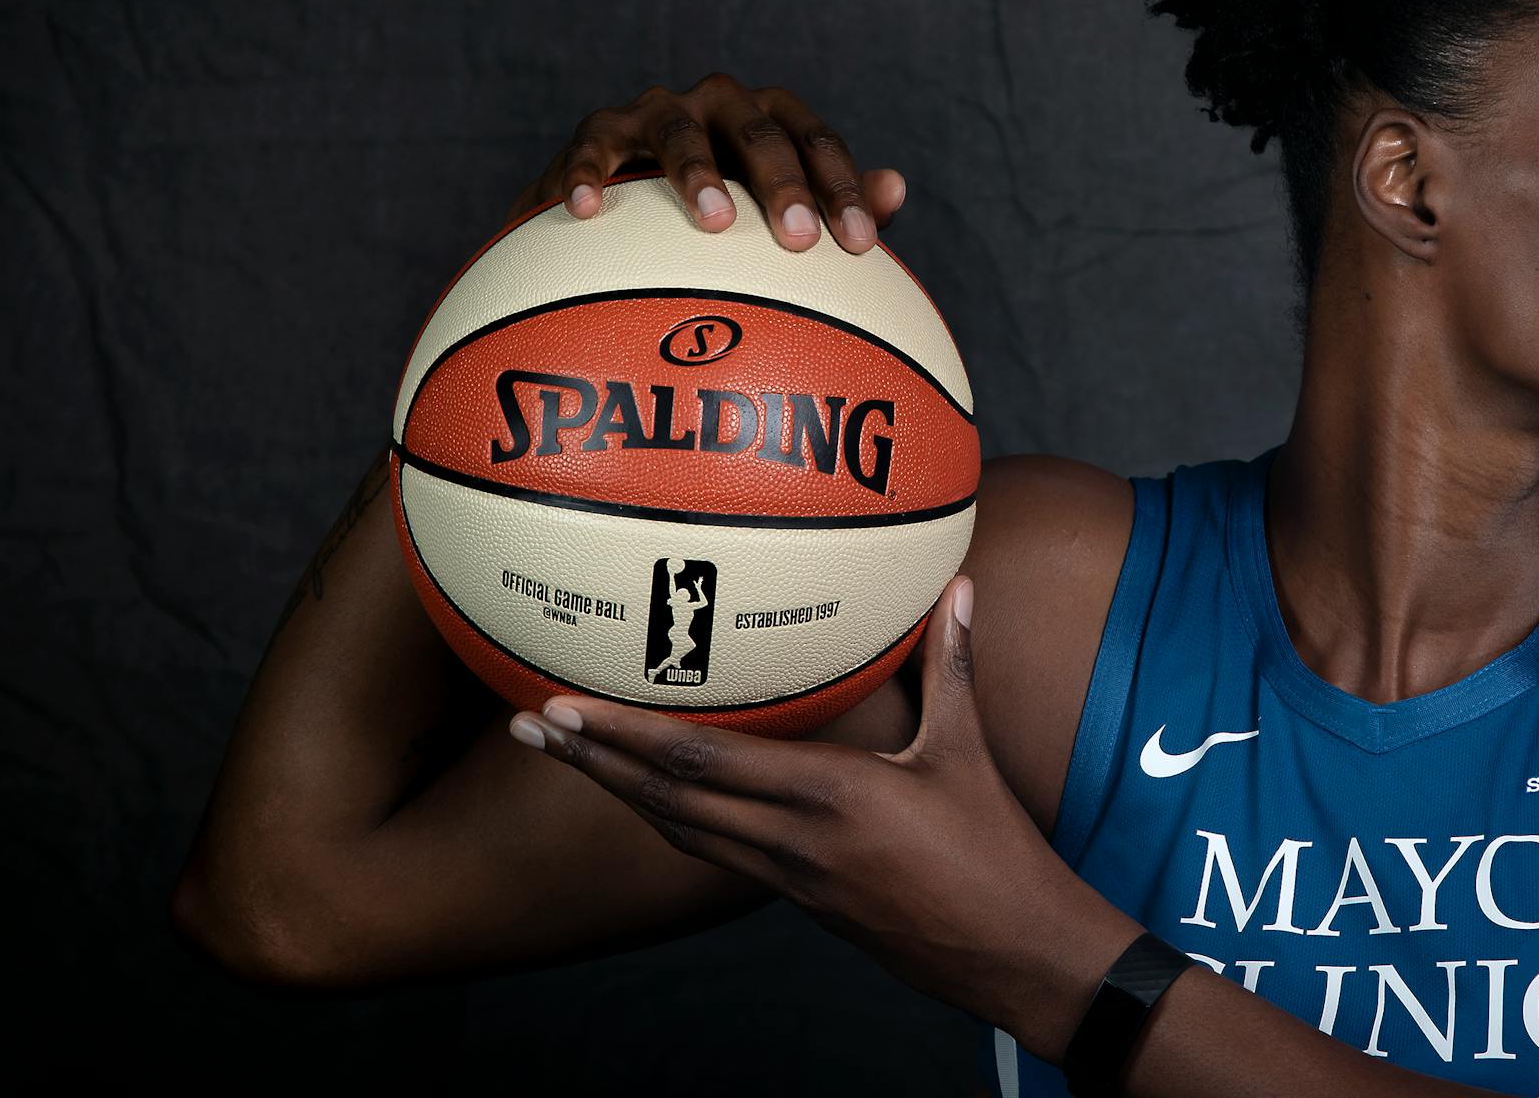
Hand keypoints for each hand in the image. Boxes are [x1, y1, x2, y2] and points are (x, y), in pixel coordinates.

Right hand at [503, 71, 906, 252]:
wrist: (625, 207)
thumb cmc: (721, 213)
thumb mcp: (776, 209)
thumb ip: (835, 202)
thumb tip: (896, 188)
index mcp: (770, 118)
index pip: (816, 140)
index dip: (841, 188)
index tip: (861, 246)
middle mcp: (718, 102)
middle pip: (757, 131)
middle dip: (782, 184)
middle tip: (800, 242)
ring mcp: (657, 111)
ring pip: (680, 129)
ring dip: (697, 172)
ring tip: (716, 222)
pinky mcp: (599, 132)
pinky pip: (592, 148)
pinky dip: (587, 174)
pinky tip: (588, 211)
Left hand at [504, 576, 1140, 1058]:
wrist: (1010, 952)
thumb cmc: (996, 853)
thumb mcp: (967, 752)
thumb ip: (952, 665)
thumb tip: (959, 587)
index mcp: (827, 797)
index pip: (701, 762)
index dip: (625, 736)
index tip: (565, 709)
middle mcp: (791, 840)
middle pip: (665, 800)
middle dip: (591, 764)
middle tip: (529, 728)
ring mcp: (788, 877)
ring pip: (679, 832)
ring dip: (616, 794)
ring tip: (564, 758)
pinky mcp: (799, 899)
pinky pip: (714, 853)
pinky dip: (669, 821)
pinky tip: (649, 802)